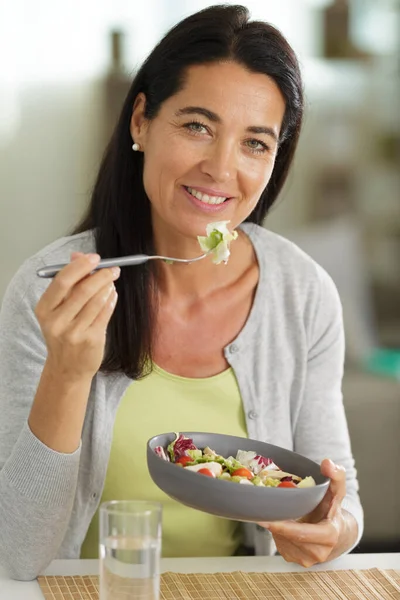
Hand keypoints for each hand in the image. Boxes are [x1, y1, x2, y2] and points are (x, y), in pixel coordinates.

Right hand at [35, 252, 119, 381]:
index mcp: (44, 309)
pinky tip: (112, 294)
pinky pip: (105, 313)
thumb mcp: (58, 309)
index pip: (62, 281)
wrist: (67, 368)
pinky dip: (111, 300)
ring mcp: (74, 332)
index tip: (94, 258)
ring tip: (112, 281)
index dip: (80, 266)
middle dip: (101, 275)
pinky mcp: (91, 340)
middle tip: (112, 268)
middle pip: (82, 290)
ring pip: (97, 301)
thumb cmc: (64, 333)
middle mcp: (56, 321)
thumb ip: (69, 283)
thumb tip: (79, 255)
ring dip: (108, 287)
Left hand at [258, 459, 353, 567]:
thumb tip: (327, 463)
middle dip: (275, 522)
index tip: (265, 518)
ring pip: (281, 540)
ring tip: (279, 512)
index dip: (282, 527)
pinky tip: (282, 522)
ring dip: (276, 527)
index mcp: (329, 535)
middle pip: (288, 536)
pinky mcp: (294, 560)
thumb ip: (335, 474)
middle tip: (260, 508)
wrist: (335, 532)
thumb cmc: (332, 508)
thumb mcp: (336, 490)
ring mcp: (305, 559)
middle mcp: (318, 552)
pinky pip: (279, 544)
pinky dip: (276, 532)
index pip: (302, 533)